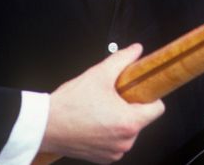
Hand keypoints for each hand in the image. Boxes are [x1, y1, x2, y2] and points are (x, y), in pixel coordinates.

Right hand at [42, 43, 164, 163]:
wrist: (45, 125)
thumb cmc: (69, 105)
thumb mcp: (99, 74)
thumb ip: (122, 59)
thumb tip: (136, 50)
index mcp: (129, 122)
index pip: (158, 109)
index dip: (149, 95)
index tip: (137, 90)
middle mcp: (125, 141)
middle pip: (141, 119)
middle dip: (129, 107)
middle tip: (111, 97)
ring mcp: (114, 152)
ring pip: (127, 131)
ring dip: (118, 120)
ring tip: (99, 110)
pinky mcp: (104, 158)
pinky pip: (115, 142)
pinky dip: (108, 133)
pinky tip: (93, 123)